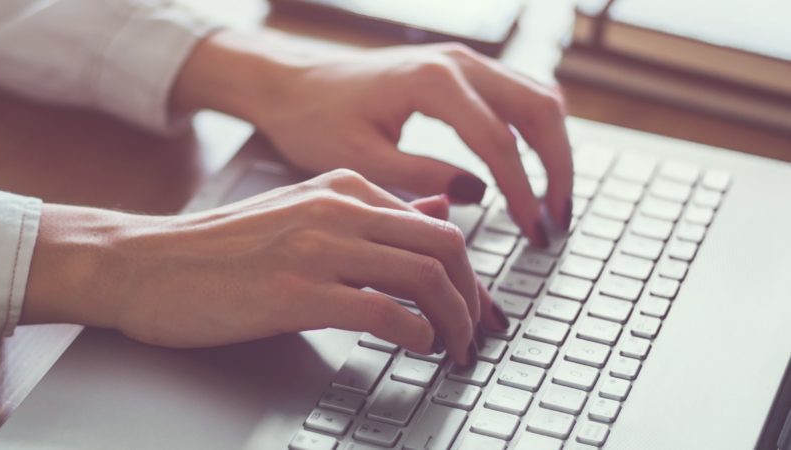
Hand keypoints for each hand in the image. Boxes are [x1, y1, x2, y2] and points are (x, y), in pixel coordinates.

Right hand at [22, 170, 510, 365]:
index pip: (436, 223)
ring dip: (454, 322)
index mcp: (342, 186)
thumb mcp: (300, 214)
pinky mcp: (297, 292)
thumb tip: (438, 211)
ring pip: (426, 277)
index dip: (470, 274)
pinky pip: (386, 312)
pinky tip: (417, 349)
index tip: (476, 308)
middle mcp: (337, 209)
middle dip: (474, 299)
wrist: (146, 265)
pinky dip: (417, 335)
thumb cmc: (218, 250)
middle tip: (476, 335)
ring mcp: (318, 249)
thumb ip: (367, 214)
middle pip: (446, 247)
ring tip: (453, 350)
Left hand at [173, 31, 573, 244]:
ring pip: (537, 98)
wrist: (291, 84)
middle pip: (539, 111)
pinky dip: (534, 133)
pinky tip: (529, 174)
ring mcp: (462, 61)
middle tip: (556, 222)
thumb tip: (478, 196)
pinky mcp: (460, 71)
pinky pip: (518, 95)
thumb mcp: (360, 159)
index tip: (533, 233)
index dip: (522, 192)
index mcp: (432, 81)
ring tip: (551, 204)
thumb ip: (420, 175)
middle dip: (557, 169)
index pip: (499, 141)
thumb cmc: (313, 120)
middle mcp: (456, 62)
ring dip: (554, 149)